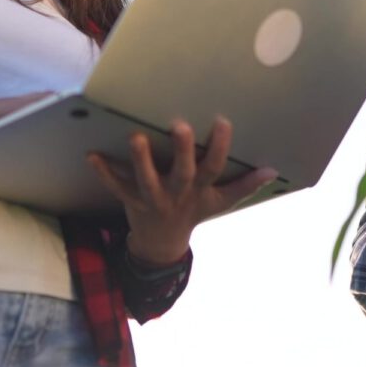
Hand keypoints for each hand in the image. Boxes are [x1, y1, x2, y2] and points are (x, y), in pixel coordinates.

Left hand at [87, 118, 277, 266]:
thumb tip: (273, 170)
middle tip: (180, 125)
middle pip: (182, 173)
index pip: (214, 168)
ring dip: (140, 159)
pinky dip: (104, 172)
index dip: (220, 147)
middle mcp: (178, 194)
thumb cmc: (193, 212)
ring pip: (146, 180)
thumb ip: (245, 186)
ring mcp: (153, 199)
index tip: (222, 122)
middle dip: (182, 150)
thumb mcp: (220, 202)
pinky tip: (92, 155)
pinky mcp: (130, 200)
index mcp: (201, 192)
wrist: (161, 244)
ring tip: (135, 137)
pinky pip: (116, 186)